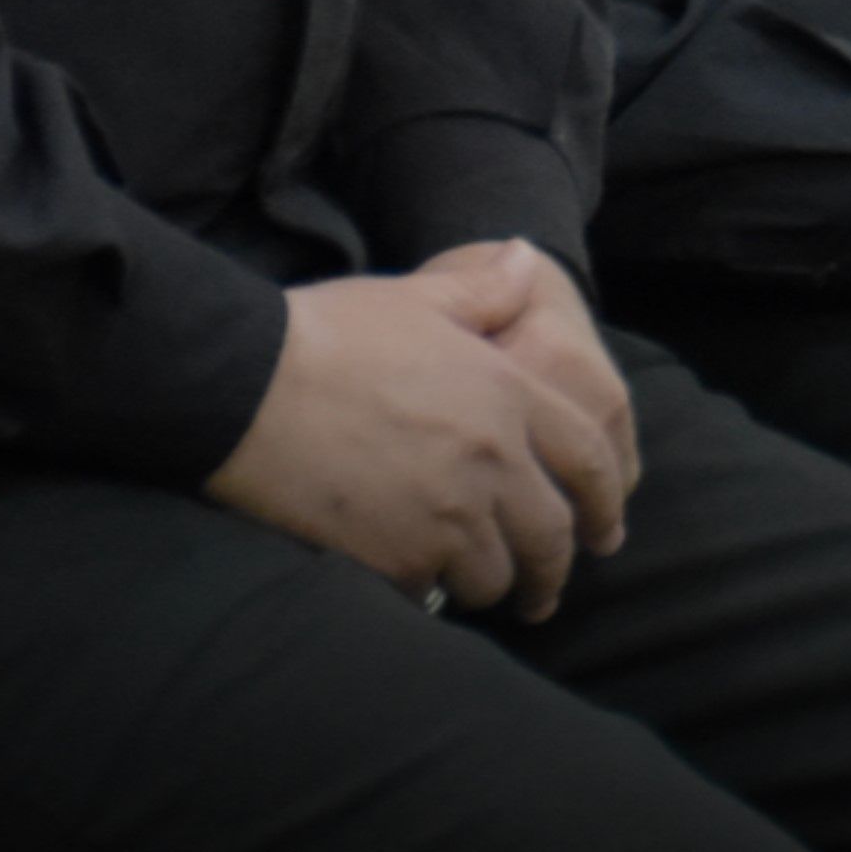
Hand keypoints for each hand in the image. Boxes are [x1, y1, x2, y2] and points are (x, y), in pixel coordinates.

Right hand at [207, 253, 619, 619]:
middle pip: (551, 534)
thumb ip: (482, 291)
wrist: (243, 386)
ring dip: (492, 584)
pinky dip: (431, 594)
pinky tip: (419, 588)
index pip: (589, 459)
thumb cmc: (327, 334)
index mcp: (506, 395)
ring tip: (479, 588)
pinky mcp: (392, 556)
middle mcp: (490, 461)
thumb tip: (523, 257)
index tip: (606, 531)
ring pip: (495, 573)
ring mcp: (444, 514)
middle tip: (545, 591)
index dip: (607, 500)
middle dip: (554, 569)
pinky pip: (432, 592)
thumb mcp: (416, 299)